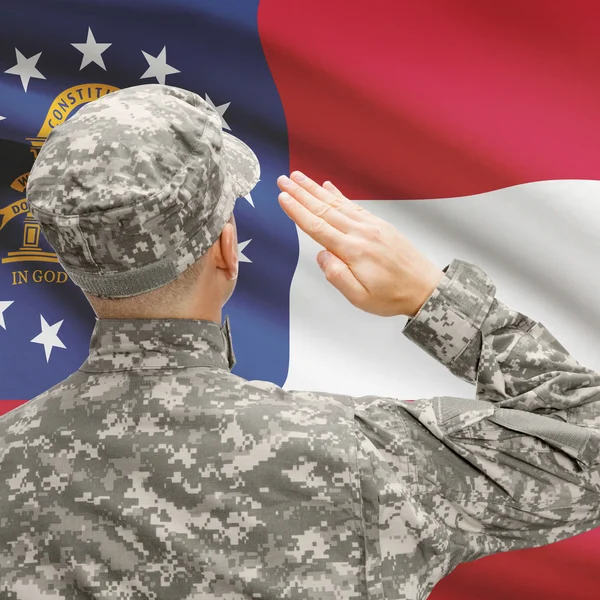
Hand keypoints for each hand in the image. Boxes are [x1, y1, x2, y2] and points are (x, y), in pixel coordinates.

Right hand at [276, 172, 443, 316]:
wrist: (425, 288)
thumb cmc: (392, 296)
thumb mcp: (360, 298)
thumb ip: (337, 276)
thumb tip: (321, 255)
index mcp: (353, 251)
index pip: (318, 227)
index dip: (298, 211)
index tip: (283, 197)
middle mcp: (361, 233)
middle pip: (324, 209)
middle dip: (301, 194)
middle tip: (284, 180)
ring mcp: (372, 226)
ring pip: (337, 204)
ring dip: (316, 190)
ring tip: (300, 177)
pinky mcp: (380, 225)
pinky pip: (355, 205)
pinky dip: (339, 195)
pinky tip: (329, 187)